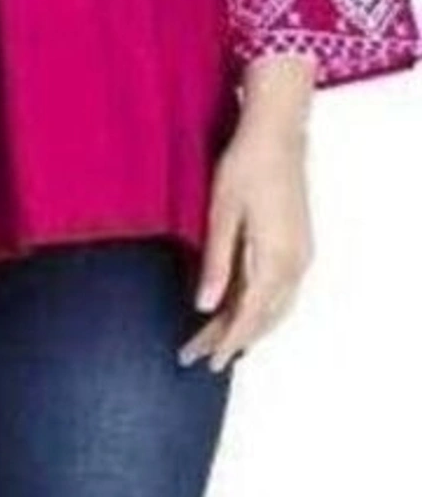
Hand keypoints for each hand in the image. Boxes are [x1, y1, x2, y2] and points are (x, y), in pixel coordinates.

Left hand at [179, 110, 313, 371]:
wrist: (278, 134)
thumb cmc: (245, 167)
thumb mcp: (222, 215)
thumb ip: (217, 264)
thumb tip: (205, 306)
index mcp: (275, 260)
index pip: (249, 316)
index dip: (226, 342)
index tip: (205, 362)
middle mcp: (295, 265)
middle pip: (262, 317)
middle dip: (230, 340)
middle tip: (195, 356)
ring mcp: (301, 256)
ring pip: (275, 308)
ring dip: (247, 327)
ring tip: (215, 344)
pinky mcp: (299, 246)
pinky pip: (281, 292)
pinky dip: (260, 310)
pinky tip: (242, 313)